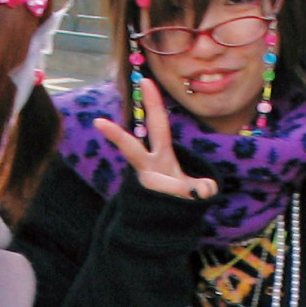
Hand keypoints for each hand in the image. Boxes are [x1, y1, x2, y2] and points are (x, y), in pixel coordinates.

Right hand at [91, 73, 216, 201]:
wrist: (163, 226)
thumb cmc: (177, 198)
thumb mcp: (193, 187)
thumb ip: (202, 186)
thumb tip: (207, 189)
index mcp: (160, 156)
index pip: (157, 125)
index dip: (153, 103)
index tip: (146, 80)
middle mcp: (148, 169)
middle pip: (131, 150)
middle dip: (117, 137)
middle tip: (98, 122)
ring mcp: (147, 188)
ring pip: (165, 185)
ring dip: (182, 189)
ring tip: (196, 192)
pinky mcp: (150, 205)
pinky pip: (175, 200)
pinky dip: (189, 200)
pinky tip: (190, 203)